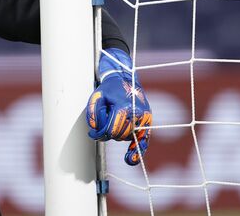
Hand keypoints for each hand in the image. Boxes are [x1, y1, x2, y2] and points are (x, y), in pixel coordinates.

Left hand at [85, 48, 151, 165]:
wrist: (125, 78)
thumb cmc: (109, 89)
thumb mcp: (96, 97)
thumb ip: (92, 114)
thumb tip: (95, 130)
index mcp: (125, 107)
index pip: (110, 131)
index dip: (99, 133)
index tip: (92, 132)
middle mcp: (137, 114)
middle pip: (118, 136)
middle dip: (108, 133)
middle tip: (102, 124)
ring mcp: (145, 118)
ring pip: (127, 137)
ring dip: (118, 134)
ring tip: (113, 119)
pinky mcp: (148, 121)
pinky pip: (144, 141)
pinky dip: (137, 151)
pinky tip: (129, 160)